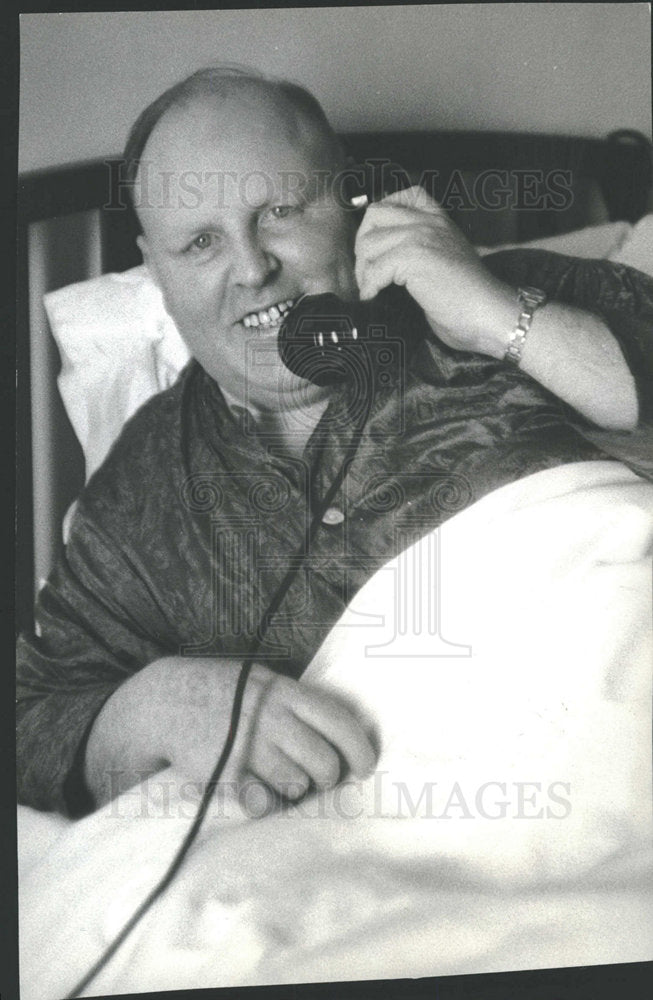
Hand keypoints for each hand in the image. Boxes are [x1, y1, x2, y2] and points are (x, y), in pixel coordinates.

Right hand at [85, 657, 376, 806]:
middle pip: (324, 763)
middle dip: (326, 778)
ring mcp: (249, 746)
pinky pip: (264, 804)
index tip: (365, 767)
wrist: (165, 701)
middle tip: (316, 778)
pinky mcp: (227, 773)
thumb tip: (341, 737)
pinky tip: (255, 789)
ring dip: (293, 789)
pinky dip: (265, 803)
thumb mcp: (263, 683)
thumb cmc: (224, 695)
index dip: (360, 750)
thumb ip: (297, 704)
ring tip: (276, 777)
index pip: (339, 722)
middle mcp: (271, 718)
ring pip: (297, 786)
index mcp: (285, 692)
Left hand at [354, 185, 515, 356]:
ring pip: (370, 243)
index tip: (378, 240)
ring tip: (371, 287)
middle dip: (363, 242)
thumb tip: (386, 260)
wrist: (488, 312)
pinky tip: (372, 296)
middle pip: (375, 214)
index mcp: (438, 219)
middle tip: (367, 269)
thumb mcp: (446, 258)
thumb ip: (422, 248)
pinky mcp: (413, 258)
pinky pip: (375, 269)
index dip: (382, 214)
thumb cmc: (468, 297)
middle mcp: (428, 222)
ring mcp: (420, 237)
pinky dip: (369, 286)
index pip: (405, 194)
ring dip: (363, 268)